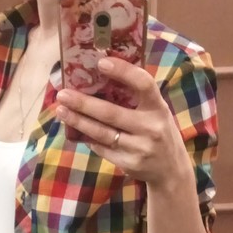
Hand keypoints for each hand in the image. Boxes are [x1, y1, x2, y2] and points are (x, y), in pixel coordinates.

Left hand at [55, 57, 188, 186]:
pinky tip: (75, 129)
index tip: (101, 62)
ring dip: (78, 121)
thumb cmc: (160, 133)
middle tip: (63, 94)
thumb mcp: (157, 112)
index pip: (143, 84)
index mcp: (159, 108)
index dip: (123, 71)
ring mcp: (139, 148)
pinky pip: (102, 148)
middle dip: (83, 103)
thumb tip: (100, 78)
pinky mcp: (128, 163)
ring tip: (61, 110)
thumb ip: (137, 99)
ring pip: (101, 133)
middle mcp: (151, 128)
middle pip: (111, 113)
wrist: (171, 171)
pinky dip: (87, 138)